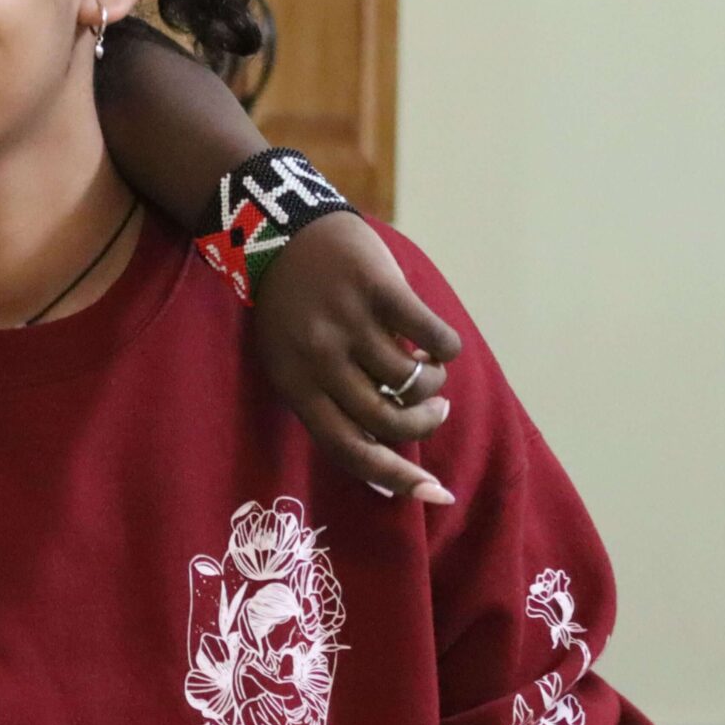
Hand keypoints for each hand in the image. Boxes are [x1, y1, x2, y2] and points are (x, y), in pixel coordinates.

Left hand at [254, 213, 463, 502]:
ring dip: (433, 384)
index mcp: (293, 385)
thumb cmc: (291, 309)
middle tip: (435, 411)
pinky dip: (444, 348)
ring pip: (413, 381)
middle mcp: (318, 359)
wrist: (279, 230)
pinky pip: (433, 337)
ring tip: (429, 370)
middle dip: (423, 425)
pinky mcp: (378, 289)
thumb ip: (327, 407)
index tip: (436, 494)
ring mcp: (348, 323)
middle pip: (389, 420)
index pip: (348, 449)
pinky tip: (435, 343)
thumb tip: (381, 473)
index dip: (394, 478)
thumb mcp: (290, 362)